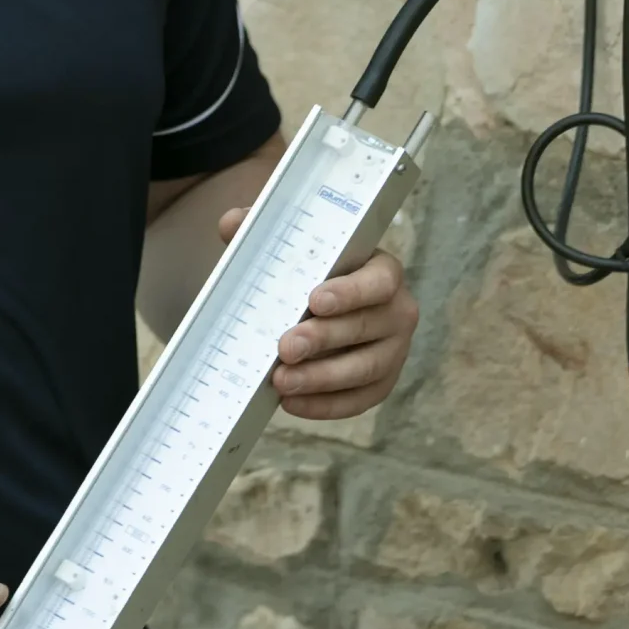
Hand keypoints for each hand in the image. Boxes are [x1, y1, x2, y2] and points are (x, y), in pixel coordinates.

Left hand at [219, 208, 419, 420]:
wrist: (327, 305)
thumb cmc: (313, 271)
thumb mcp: (294, 247)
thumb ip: (264, 231)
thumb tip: (231, 223)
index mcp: (383, 270)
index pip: (379, 280)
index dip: (351, 291)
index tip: (314, 301)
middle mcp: (397, 311)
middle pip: (367, 327)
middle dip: (324, 339)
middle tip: (285, 347)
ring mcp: (394, 351)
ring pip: (365, 369)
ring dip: (322, 379)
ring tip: (282, 381)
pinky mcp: (382, 384)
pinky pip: (359, 400)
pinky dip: (326, 405)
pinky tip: (292, 403)